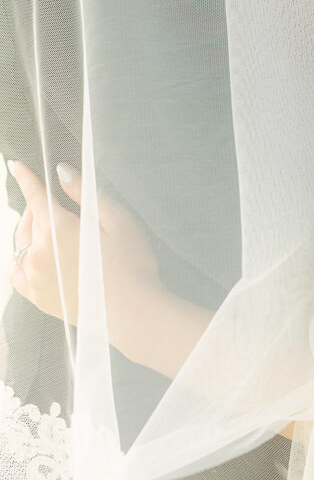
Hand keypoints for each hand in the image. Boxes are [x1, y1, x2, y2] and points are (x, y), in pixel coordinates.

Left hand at [7, 161, 163, 358]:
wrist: (132, 313)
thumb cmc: (131, 265)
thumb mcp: (117, 220)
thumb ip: (86, 193)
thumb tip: (62, 172)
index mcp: (57, 228)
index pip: (35, 195)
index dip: (25, 177)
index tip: (15, 165)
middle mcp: (39, 252)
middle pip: (29, 219)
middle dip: (38, 206)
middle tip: (56, 203)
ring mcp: (35, 278)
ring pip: (21, 245)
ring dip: (30, 231)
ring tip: (46, 228)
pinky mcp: (39, 299)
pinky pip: (18, 274)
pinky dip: (21, 260)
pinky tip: (32, 258)